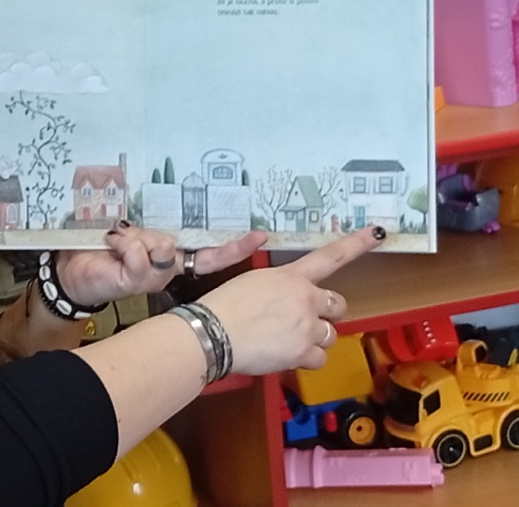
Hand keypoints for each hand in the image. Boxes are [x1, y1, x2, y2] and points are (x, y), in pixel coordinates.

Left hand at [56, 223, 267, 305]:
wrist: (70, 272)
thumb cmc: (99, 249)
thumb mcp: (129, 234)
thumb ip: (149, 235)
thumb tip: (162, 241)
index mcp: (168, 256)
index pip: (209, 253)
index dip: (235, 247)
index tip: (260, 237)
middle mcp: (164, 269)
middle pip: (178, 248)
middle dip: (151, 239)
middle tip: (124, 239)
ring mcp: (152, 278)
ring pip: (158, 247)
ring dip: (131, 239)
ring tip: (111, 244)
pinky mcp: (136, 281)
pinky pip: (139, 255)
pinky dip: (122, 244)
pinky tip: (109, 248)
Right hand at [197, 226, 384, 375]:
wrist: (212, 332)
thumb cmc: (223, 306)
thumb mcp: (252, 282)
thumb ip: (279, 288)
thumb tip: (287, 302)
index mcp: (291, 276)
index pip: (330, 256)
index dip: (357, 243)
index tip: (379, 232)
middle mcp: (305, 298)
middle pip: (337, 304)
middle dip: (325, 314)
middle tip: (303, 321)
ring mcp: (307, 326)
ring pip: (330, 334)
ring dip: (313, 338)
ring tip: (284, 340)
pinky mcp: (304, 352)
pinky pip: (319, 358)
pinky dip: (305, 359)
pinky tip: (284, 354)